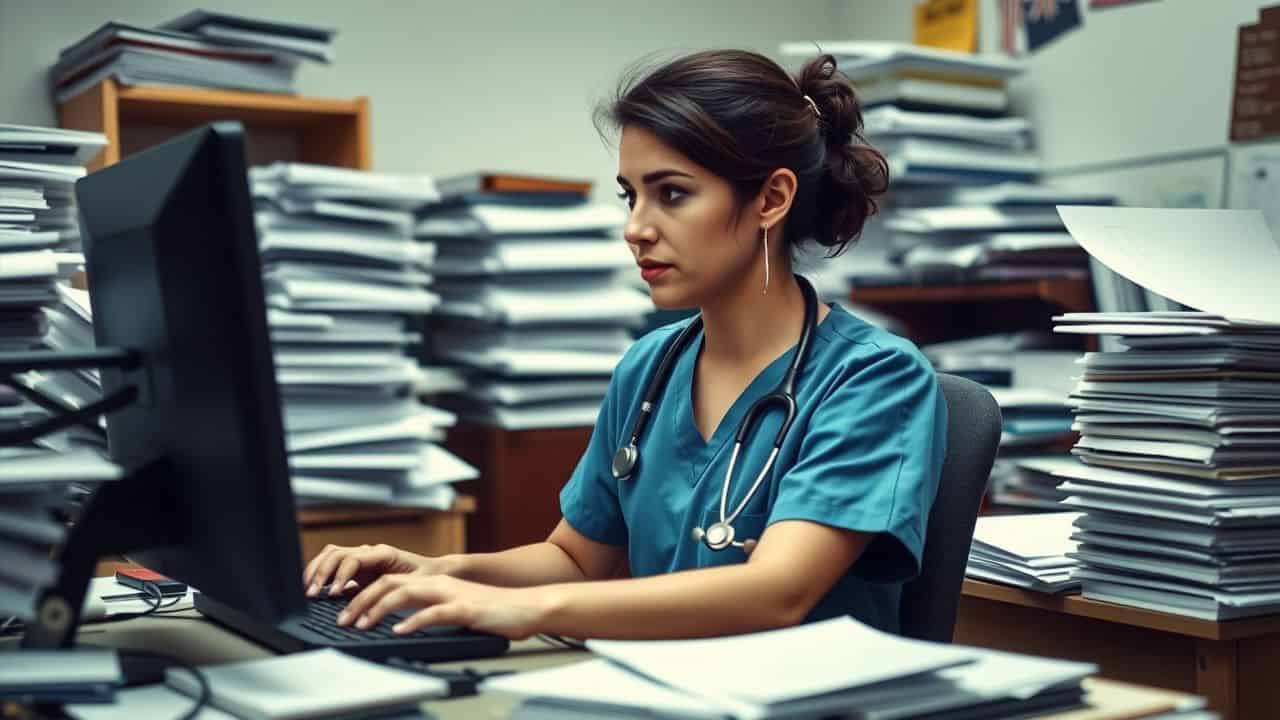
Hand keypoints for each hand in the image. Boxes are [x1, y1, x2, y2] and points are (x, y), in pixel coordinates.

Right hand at [302, 543, 444, 597]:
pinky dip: (321, 574)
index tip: (332, 593)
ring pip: (331, 555)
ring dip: (317, 571)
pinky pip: (334, 565)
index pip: (353, 559)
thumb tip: (373, 605)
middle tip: (312, 594)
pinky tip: (315, 590)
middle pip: (336, 553)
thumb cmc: (427, 578)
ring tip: (308, 591)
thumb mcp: (413, 586)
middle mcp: (370, 552)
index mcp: (383, 553)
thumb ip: (393, 592)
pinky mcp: (358, 568)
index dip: (340, 575)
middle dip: (321, 573)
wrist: (435, 572)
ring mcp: (362, 558)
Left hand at [336, 573, 544, 640]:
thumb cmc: (492, 611)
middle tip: (342, 618)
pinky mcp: (465, 609)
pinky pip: (434, 613)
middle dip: (361, 600)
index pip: (389, 582)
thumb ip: (429, 610)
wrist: (527, 606)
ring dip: (378, 609)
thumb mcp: (454, 607)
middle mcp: (439, 583)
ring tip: (361, 624)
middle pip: (390, 583)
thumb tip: (402, 624)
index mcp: (434, 582)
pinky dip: (413, 622)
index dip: (364, 594)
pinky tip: (399, 632)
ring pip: (406, 594)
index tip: (346, 611)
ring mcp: (452, 595)